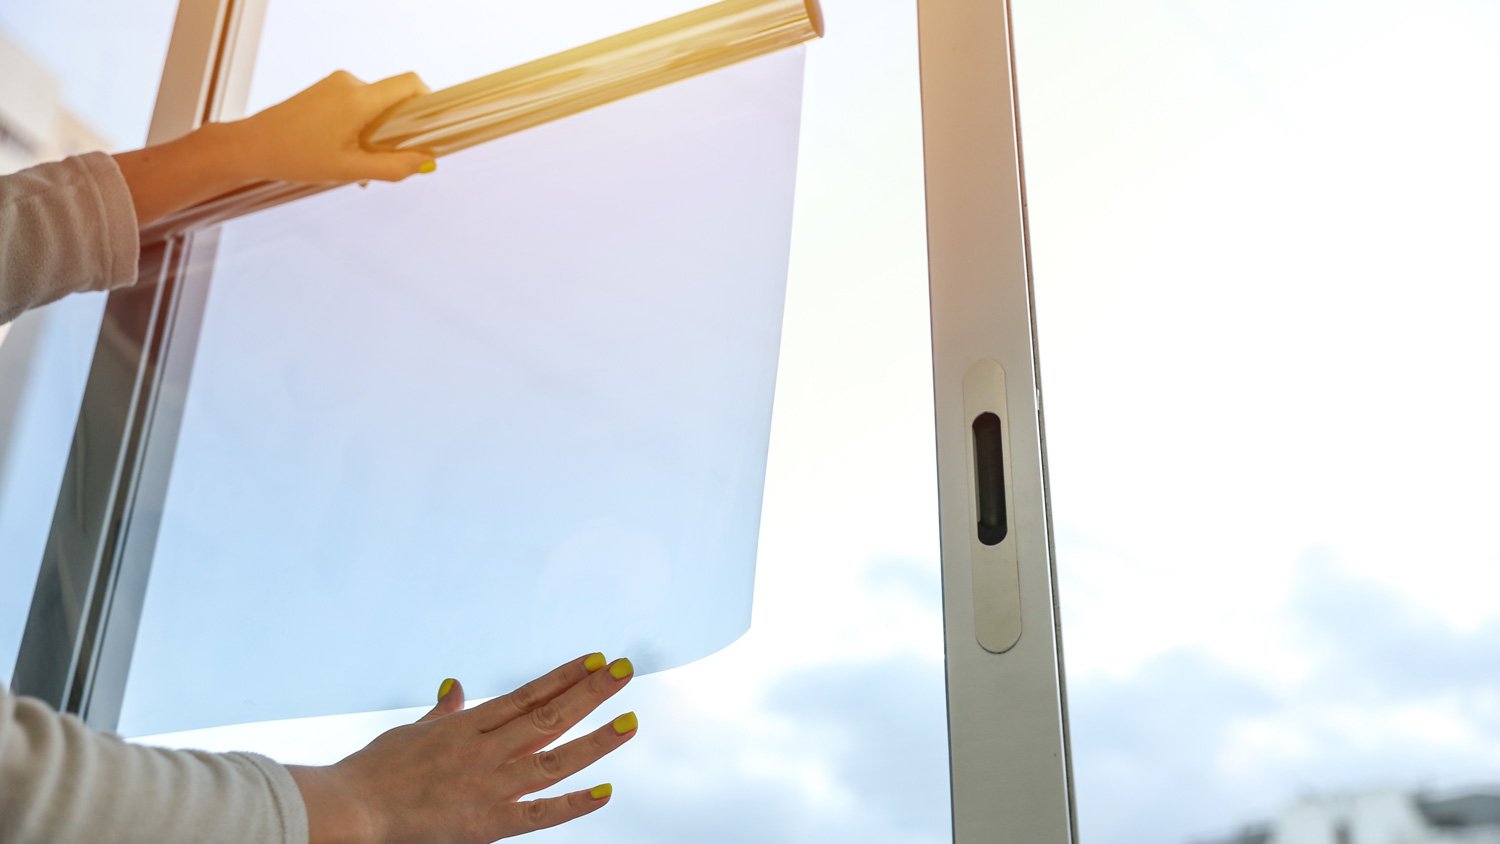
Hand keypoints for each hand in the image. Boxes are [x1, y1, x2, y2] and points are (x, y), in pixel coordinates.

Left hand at [114, 70, 437, 226]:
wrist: (250, 147)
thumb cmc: (297, 158)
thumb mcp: (350, 170)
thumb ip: (394, 167)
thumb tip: (428, 162)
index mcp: (359, 98)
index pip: (411, 83)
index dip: (429, 102)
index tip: (431, 128)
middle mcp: (350, 83)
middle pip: (396, 99)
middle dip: (400, 130)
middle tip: (388, 162)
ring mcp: (335, 83)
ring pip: (377, 105)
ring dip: (378, 133)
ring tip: (357, 164)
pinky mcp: (325, 89)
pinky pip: (358, 104)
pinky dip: (362, 128)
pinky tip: (344, 153)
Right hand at [288, 654, 637, 843]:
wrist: (351, 809)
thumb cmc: (375, 771)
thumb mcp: (411, 732)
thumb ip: (443, 713)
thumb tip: (456, 687)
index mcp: (468, 726)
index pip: (528, 695)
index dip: (565, 676)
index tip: (597, 659)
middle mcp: (485, 750)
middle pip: (549, 717)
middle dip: (590, 693)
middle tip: (625, 670)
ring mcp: (489, 786)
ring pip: (553, 759)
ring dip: (594, 740)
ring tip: (629, 721)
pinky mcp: (487, 823)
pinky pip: (539, 814)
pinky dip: (573, 804)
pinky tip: (605, 791)